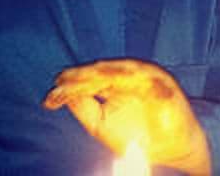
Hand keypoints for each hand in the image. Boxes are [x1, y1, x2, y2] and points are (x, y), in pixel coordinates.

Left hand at [43, 59, 210, 174]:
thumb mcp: (101, 124)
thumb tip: (63, 96)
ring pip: (123, 70)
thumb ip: (84, 109)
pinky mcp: (165, 84)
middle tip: (62, 83)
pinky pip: (148, 78)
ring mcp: (148, 78)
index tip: (50, 97)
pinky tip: (112, 80)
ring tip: (83, 78)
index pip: (90, 80)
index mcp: (114, 83)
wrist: (169, 150)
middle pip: (103, 71)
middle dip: (82, 77)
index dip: (71, 86)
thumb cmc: (136, 136)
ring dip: (103, 73)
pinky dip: (132, 77)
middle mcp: (130, 76)